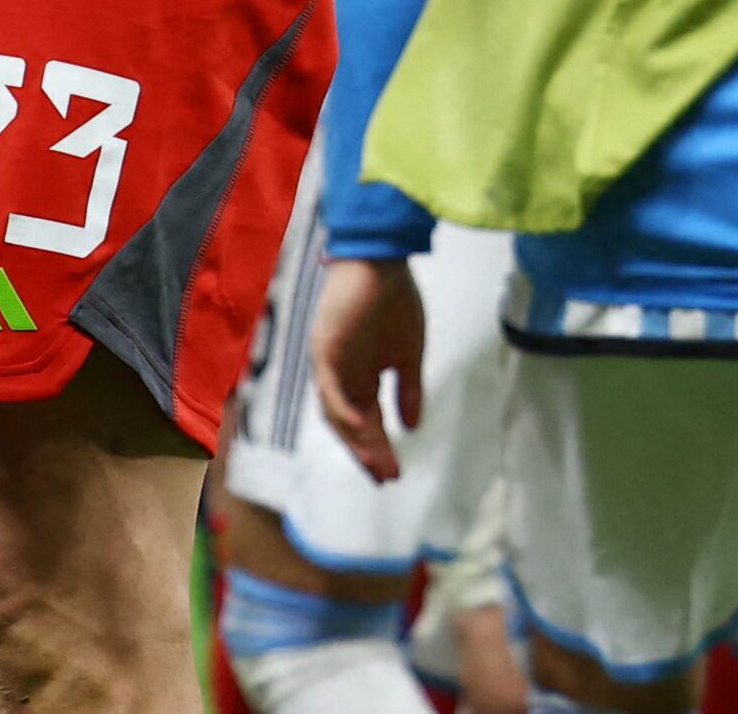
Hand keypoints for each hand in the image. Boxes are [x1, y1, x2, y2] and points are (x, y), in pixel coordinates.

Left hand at [307, 255, 427, 485]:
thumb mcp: (408, 354)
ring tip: (380, 463)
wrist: (382, 260)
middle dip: (366, 453)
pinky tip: (362, 429)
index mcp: (359, 375)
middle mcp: (340, 374)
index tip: (393, 474)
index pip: (363, 421)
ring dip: (357, 440)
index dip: (376, 448)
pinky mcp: (324, 348)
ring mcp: (329, 362)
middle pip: (347, 424)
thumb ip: (408, 390)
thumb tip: (413, 427)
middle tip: (386, 477)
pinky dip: (343, 411)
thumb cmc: (395, 301)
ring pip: (336, 412)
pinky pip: (330, 387)